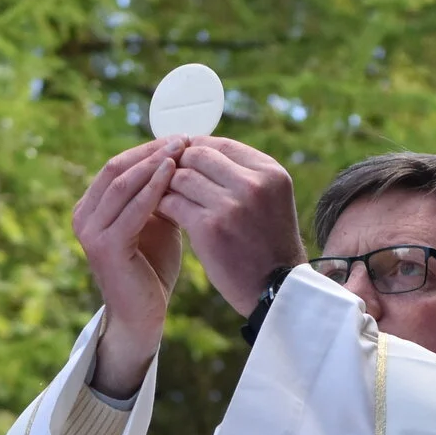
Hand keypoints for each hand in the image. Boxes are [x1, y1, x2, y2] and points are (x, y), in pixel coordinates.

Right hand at [72, 137, 185, 394]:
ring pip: (123, 183)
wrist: (144, 316)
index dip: (147, 148)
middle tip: (182, 137)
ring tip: (182, 149)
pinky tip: (174, 174)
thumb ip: (158, 193)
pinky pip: (132, 209)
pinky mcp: (105, 246)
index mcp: (91, 207)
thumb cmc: (151, 269)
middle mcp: (83, 215)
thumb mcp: (155, 221)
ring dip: (154, 163)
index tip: (179, 136)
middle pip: (117, 168)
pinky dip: (153, 188)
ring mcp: (90, 231)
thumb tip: (179, 156)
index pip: (117, 165)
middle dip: (151, 150)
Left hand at [158, 137, 309, 314]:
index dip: (196, 148)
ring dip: (166, 185)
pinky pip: (172, 203)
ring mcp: (231, 205)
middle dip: (178, 164)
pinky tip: (160, 213)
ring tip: (162, 196)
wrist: (274, 290)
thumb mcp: (270, 199)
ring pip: (180, 177)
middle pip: (198, 155)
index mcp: (270, 172)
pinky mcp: (210, 227)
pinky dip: (162, 205)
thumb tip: (199, 149)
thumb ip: (242, 174)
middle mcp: (253, 184)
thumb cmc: (268, 245)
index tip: (182, 159)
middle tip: (166, 178)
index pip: (222, 144)